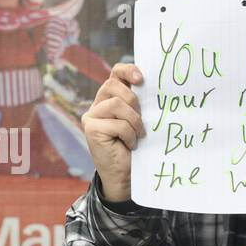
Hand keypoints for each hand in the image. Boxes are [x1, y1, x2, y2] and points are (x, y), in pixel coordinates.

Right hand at [82, 63, 146, 201]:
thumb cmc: (136, 147)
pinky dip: (129, 135)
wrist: (126, 175)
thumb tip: (155, 87)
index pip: (116, 73)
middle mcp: (98, 104)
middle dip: (132, 100)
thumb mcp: (140, 120)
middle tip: (141, 118)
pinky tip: (130, 145)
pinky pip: (116, 124)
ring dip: (133, 121)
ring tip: (138, 135)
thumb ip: (140, 103)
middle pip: (112, 85)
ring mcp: (91, 117)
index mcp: (111, 98)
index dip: (128, 70)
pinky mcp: (90, 129)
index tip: (142, 79)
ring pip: (116, 104)